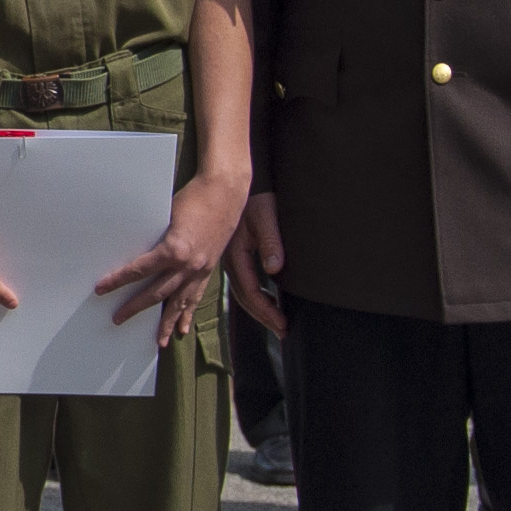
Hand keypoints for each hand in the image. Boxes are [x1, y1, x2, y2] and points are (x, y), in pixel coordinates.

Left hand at [100, 169, 249, 340]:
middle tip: (117, 320)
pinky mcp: (210, 269)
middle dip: (135, 307)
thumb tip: (133, 249)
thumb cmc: (193, 197)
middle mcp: (188, 265)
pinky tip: (184, 328)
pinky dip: (190, 314)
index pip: (139, 270)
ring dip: (168, 323)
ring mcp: (201, 269)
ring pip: (180, 302)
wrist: (226, 192)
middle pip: (156, 293)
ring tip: (159, 341)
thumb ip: (153, 236)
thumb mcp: (165, 215)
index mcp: (174, 249)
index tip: (101, 288)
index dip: (118, 280)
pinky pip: (197, 297)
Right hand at [231, 192, 287, 333]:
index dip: (267, 311)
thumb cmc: (254, 196)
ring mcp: (227, 257)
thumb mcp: (265, 216)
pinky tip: (259, 298)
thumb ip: (270, 242)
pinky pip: (239, 280)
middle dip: (262, 316)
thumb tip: (275, 268)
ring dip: (256, 308)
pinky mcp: (230, 253)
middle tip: (281, 330)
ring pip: (239, 290)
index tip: (282, 324)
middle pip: (244, 296)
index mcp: (237, 254)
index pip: (251, 291)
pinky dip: (250, 294)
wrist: (233, 180)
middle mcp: (229, 259)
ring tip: (272, 321)